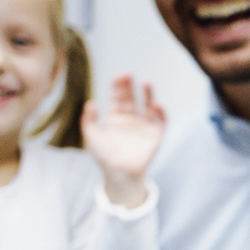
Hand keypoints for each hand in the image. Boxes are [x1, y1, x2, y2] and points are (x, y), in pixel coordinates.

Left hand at [81, 73, 165, 203]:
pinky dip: (160, 112)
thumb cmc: (104, 157)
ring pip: (148, 106)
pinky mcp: (155, 136)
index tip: (118, 77)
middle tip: (129, 74)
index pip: (117, 97)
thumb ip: (88, 121)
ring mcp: (143, 127)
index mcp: (115, 118)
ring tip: (146, 82)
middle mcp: (130, 120)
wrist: (118, 175)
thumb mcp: (92, 138)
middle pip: (132, 98)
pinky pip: (160, 122)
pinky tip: (155, 104)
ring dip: (148, 94)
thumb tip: (91, 102)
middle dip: (130, 86)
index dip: (118, 86)